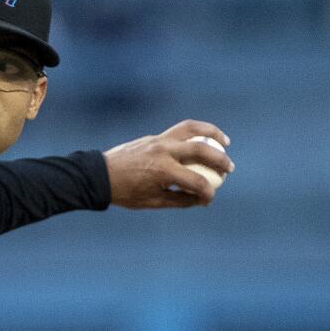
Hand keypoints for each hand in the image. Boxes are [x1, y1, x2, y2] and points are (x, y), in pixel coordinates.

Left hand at [103, 120, 233, 208]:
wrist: (100, 175)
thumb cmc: (125, 192)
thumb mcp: (153, 202)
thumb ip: (180, 200)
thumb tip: (203, 198)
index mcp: (162, 171)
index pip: (196, 181)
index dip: (207, 192)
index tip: (210, 199)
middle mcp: (163, 151)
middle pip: (201, 150)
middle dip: (219, 160)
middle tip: (229, 170)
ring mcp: (159, 140)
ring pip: (192, 129)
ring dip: (212, 133)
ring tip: (225, 142)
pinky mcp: (155, 136)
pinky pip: (181, 129)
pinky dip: (196, 131)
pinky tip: (205, 138)